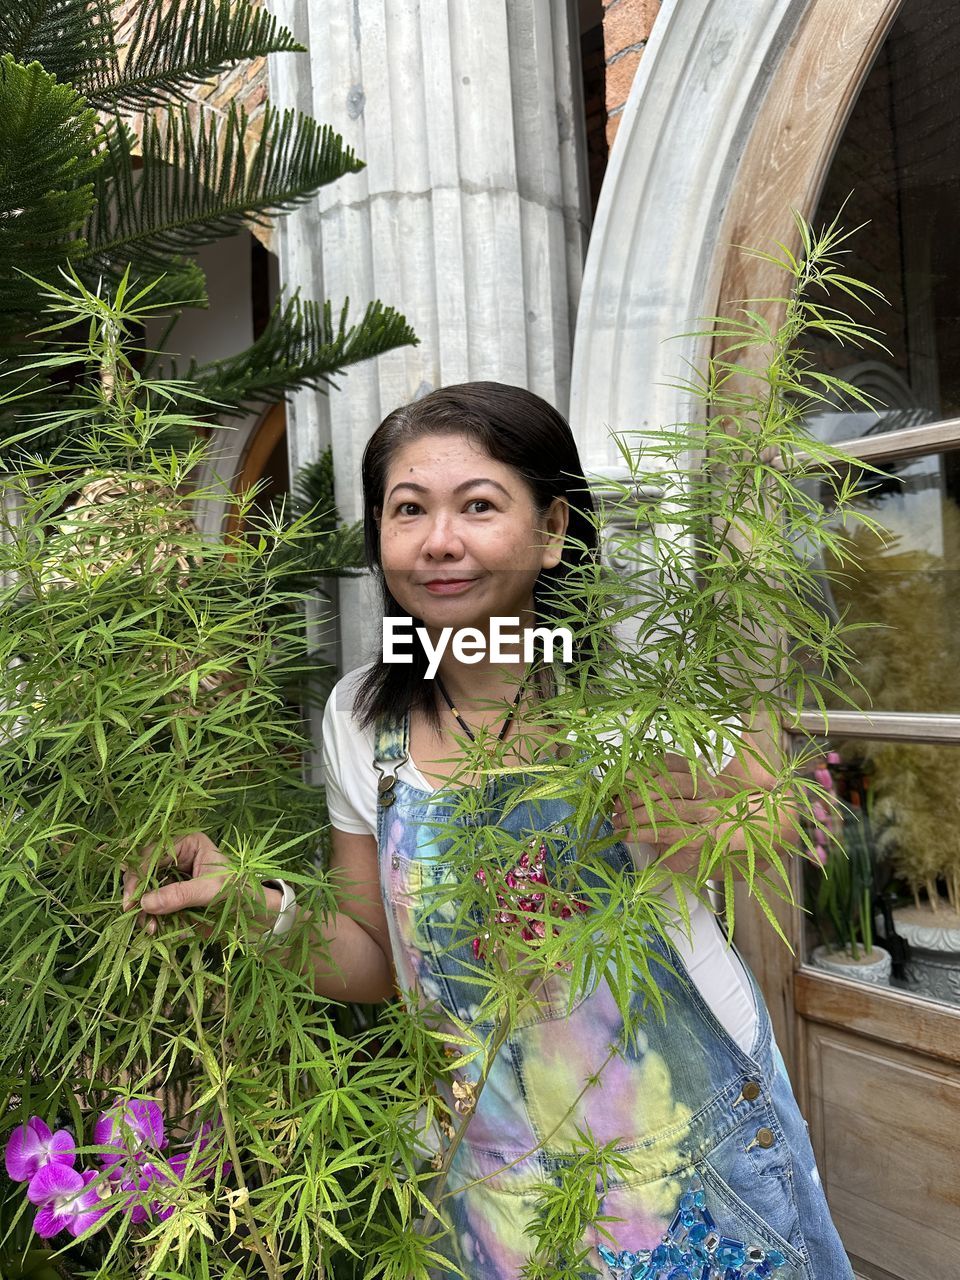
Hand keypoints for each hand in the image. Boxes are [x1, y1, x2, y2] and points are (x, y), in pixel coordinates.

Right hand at [123, 832, 229, 935]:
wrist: (255, 914)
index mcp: (188, 844)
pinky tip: (157, 930)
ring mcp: (173, 878)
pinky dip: (152, 919)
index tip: (132, 899)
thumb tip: (145, 902)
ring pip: (145, 891)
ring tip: (151, 928)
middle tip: (132, 913)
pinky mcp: (172, 898)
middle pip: (143, 871)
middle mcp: (177, 858)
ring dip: (143, 911)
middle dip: (137, 893)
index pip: (153, 854)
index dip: (138, 875)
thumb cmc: (239, 892)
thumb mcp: (212, 891)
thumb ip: (180, 895)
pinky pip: (154, 907)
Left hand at [611, 754, 722, 872]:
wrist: (692, 855)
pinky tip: (627, 835)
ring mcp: (709, 813)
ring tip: (618, 821)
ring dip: (636, 816)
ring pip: (668, 808)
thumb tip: (618, 785)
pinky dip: (643, 832)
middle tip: (617, 805)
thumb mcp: (659, 800)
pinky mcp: (702, 836)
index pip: (669, 763)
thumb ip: (645, 788)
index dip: (643, 770)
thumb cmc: (674, 823)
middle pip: (669, 784)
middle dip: (638, 795)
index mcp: (695, 773)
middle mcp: (707, 790)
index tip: (623, 779)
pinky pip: (667, 831)